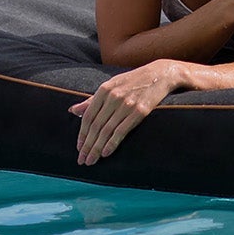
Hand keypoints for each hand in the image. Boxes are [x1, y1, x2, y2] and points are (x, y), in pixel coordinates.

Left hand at [70, 59, 188, 164]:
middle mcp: (114, 97)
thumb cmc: (134, 80)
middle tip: (81, 160)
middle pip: (96, 126)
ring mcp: (127, 104)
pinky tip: (105, 153)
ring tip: (91, 161)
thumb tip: (72, 110)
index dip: (82, 134)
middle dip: (87, 145)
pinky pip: (122, 130)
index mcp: (104, 90)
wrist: (161, 74)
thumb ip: (92, 99)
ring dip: (97, 148)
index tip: (78, 148)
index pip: (88, 116)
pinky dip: (112, 143)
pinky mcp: (140, 111)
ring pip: (107, 130)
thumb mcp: (111, 85)